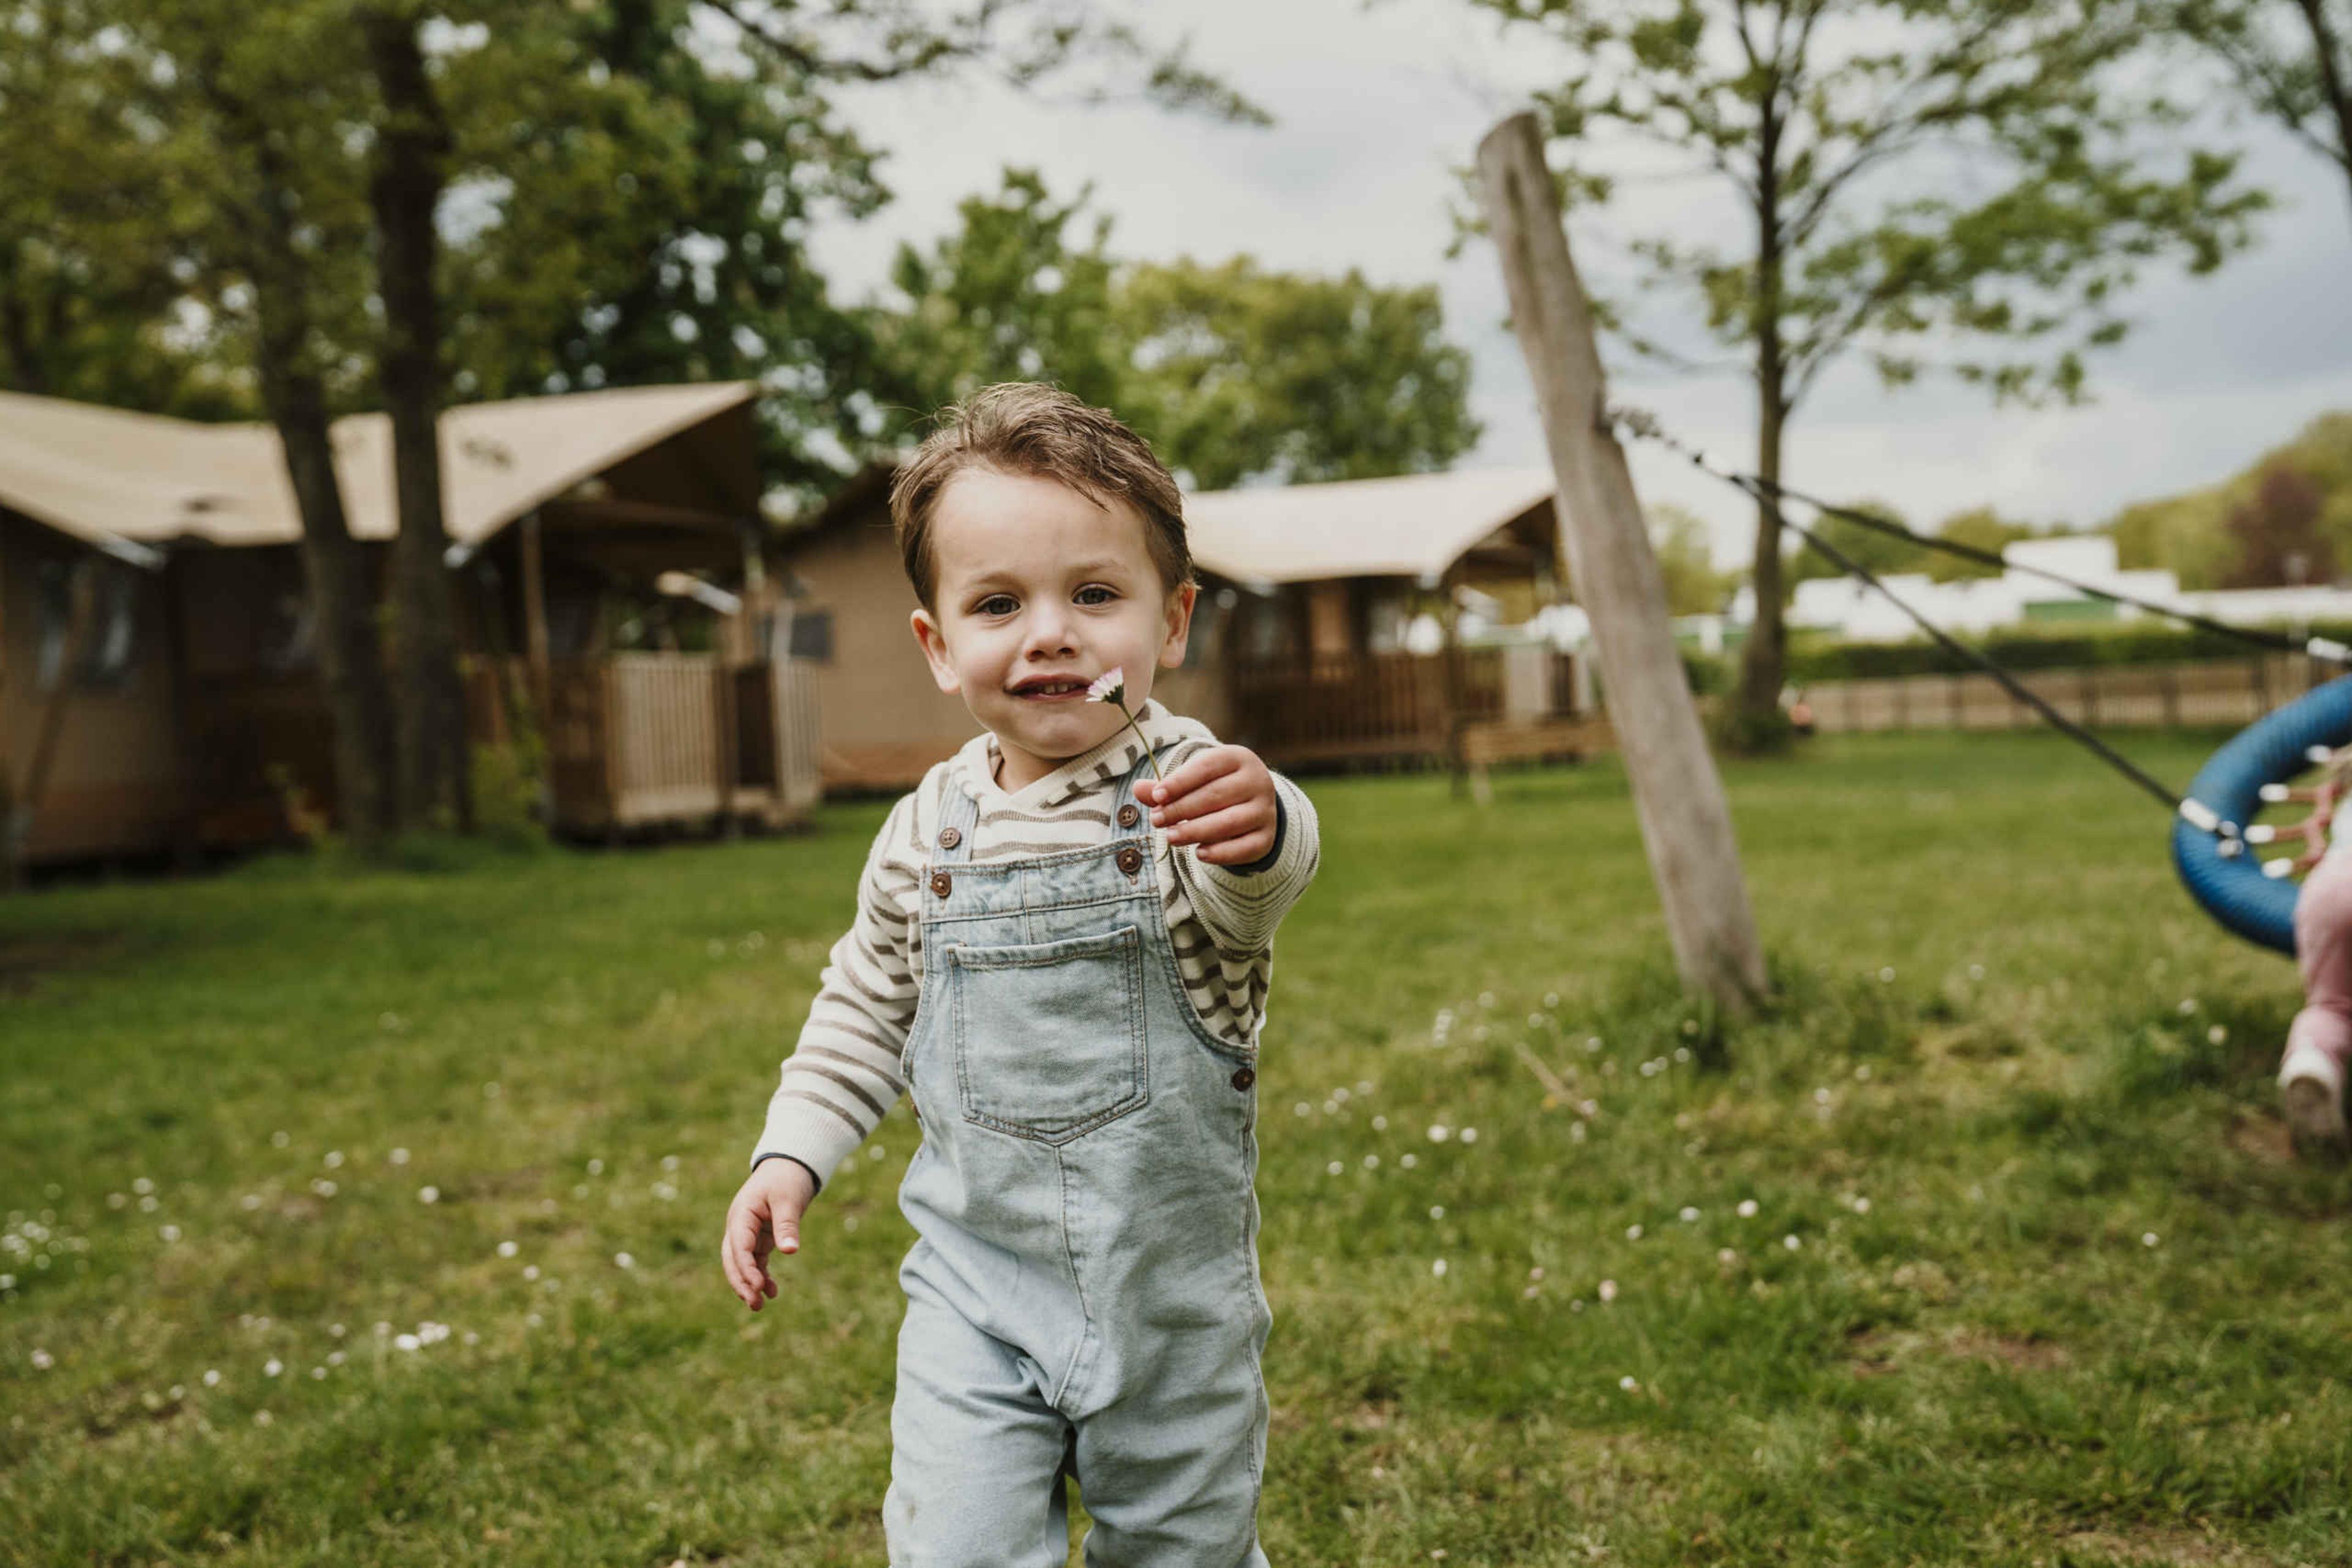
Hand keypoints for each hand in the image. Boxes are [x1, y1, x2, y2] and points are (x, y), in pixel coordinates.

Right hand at [721, 1158, 817, 1310]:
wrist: (789, 1165)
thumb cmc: (787, 1178)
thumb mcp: (789, 1200)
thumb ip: (787, 1225)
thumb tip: (791, 1251)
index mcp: (741, 1214)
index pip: (738, 1246)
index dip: (746, 1269)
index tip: (758, 1287)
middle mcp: (739, 1225)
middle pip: (733, 1259)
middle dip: (742, 1283)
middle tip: (755, 1304)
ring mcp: (747, 1232)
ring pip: (742, 1263)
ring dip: (749, 1283)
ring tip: (760, 1305)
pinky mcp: (758, 1237)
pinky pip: (755, 1260)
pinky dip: (761, 1275)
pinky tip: (772, 1291)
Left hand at [1140, 745, 1277, 866]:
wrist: (1254, 806)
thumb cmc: (1215, 788)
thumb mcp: (1194, 781)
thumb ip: (1167, 787)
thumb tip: (1138, 788)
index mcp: (1238, 758)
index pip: (1207, 767)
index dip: (1180, 781)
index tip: (1157, 796)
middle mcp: (1258, 781)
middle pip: (1215, 795)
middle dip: (1181, 809)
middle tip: (1157, 820)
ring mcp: (1265, 811)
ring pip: (1228, 822)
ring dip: (1195, 831)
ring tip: (1170, 837)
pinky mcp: (1266, 837)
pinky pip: (1244, 847)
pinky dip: (1221, 852)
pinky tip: (1199, 853)